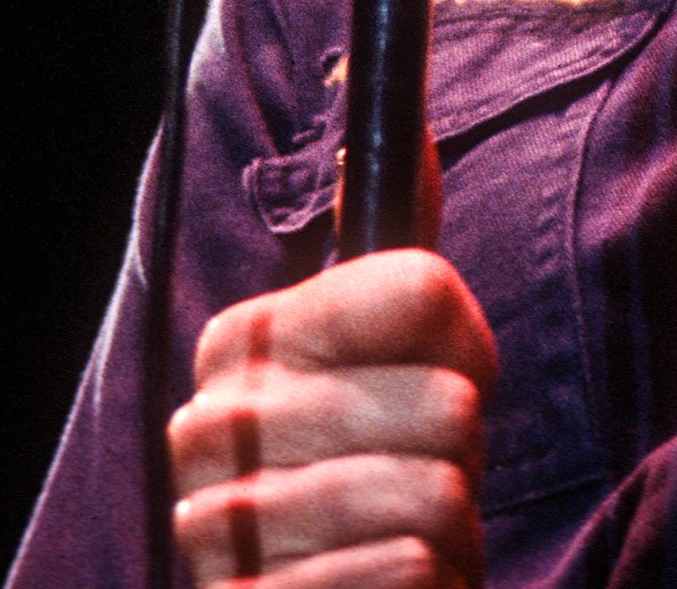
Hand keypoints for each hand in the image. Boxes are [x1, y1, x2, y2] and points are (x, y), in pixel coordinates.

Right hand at [166, 250, 498, 588]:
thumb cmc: (366, 472)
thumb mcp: (381, 361)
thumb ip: (397, 264)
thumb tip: (418, 132)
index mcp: (242, 339)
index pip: (422, 287)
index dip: (466, 342)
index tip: (446, 374)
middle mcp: (210, 426)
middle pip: (447, 401)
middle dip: (463, 452)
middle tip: (426, 473)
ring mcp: (219, 529)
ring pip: (434, 495)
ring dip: (449, 529)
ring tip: (410, 535)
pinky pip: (406, 573)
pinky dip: (430, 586)